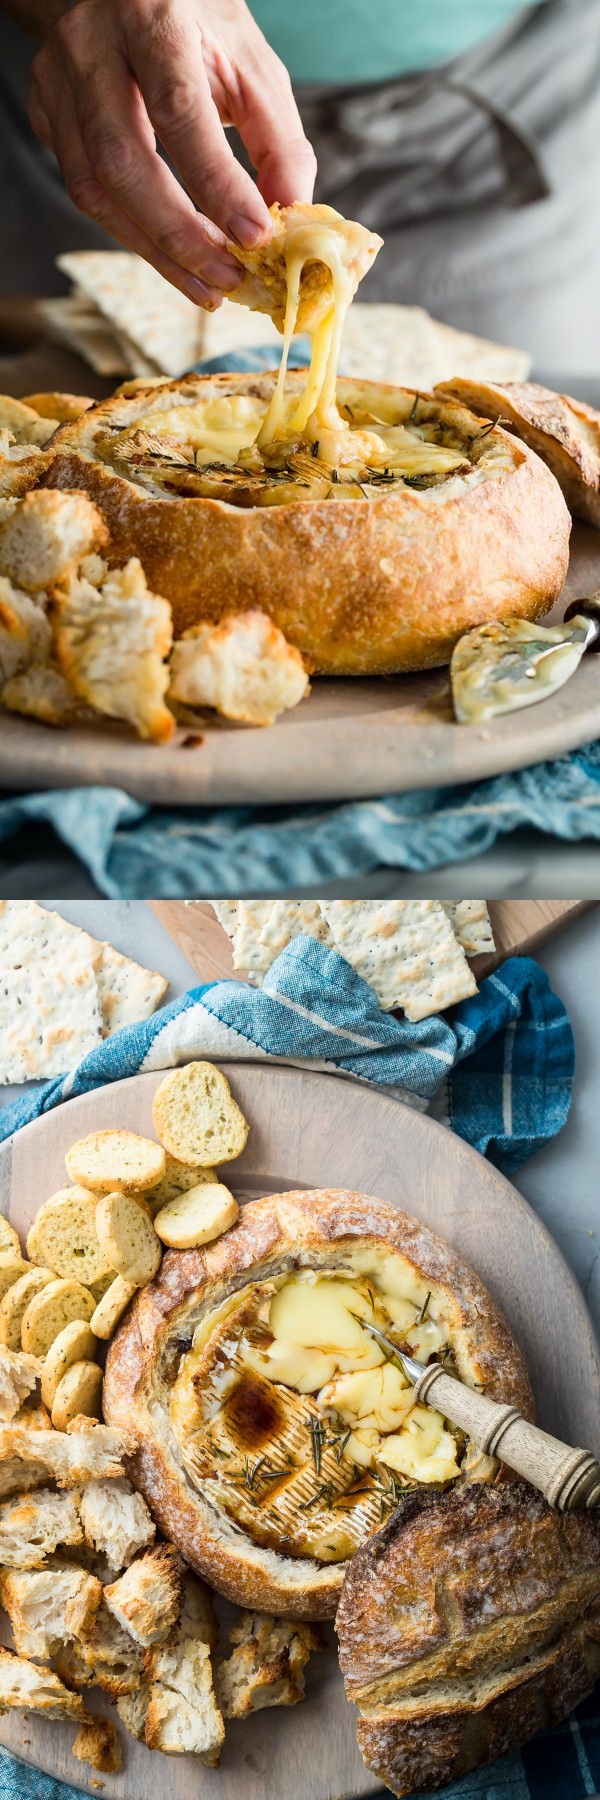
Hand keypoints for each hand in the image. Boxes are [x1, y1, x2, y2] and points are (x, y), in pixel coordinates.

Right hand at [28, 0, 316, 304]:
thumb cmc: (199, 30)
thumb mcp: (251, 64)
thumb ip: (278, 137)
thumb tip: (293, 212)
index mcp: (152, 16)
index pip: (178, 110)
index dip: (215, 182)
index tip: (254, 236)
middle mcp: (92, 44)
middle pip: (122, 159)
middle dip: (178, 233)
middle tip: (227, 279)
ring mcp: (59, 80)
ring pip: (94, 187)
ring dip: (154, 249)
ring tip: (205, 285)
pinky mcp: (46, 112)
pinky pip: (85, 191)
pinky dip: (133, 234)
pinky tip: (173, 257)